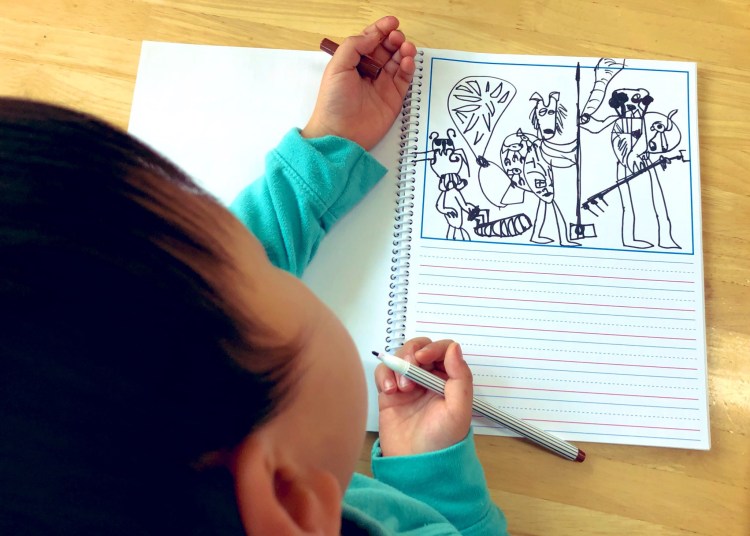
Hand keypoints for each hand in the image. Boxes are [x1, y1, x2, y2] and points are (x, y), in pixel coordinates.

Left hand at [301, 16, 416, 149]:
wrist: (340, 133)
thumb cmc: (333, 102)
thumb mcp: (337, 67)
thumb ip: (354, 46)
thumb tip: (373, 36)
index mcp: (354, 61)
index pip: (371, 39)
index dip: (382, 29)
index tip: (392, 22)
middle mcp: (369, 71)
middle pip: (387, 48)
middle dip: (394, 39)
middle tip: (397, 38)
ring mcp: (383, 84)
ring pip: (398, 61)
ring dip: (404, 51)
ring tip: (406, 48)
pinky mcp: (394, 97)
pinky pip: (405, 78)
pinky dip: (409, 68)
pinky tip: (407, 62)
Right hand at [375, 338, 472, 456]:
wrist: (416, 464)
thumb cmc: (441, 441)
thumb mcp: (459, 410)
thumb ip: (460, 377)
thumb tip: (454, 348)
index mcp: (449, 380)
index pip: (443, 349)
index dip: (433, 348)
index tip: (423, 359)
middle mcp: (429, 378)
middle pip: (419, 348)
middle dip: (412, 354)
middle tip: (410, 368)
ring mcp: (408, 384)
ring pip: (400, 356)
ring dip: (399, 366)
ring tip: (402, 388)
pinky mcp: (390, 392)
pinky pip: (384, 372)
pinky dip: (384, 375)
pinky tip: (389, 391)